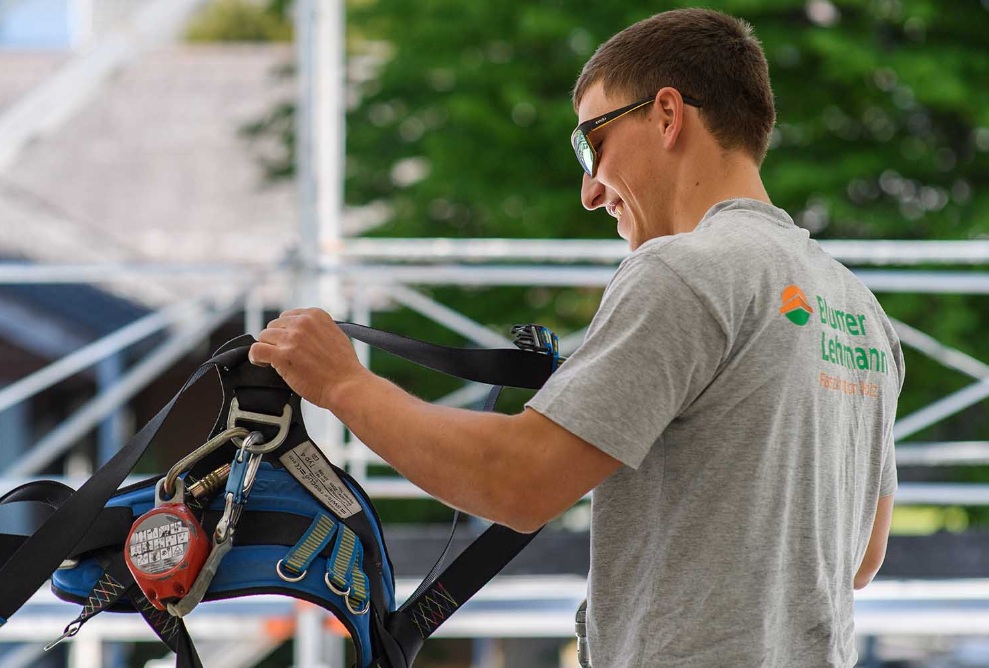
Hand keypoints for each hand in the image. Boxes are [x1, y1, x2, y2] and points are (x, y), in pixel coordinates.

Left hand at [248, 308, 364, 408]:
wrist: (347, 385)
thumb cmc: (343, 367)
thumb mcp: (334, 334)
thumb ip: (315, 328)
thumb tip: (296, 331)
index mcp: (315, 314)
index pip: (287, 317)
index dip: (286, 332)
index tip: (290, 345)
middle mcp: (302, 322)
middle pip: (273, 326)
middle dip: (277, 341)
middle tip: (287, 356)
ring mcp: (292, 338)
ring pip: (263, 337)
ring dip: (269, 350)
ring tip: (278, 362)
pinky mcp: (283, 356)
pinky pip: (257, 350)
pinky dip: (256, 357)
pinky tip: (263, 364)